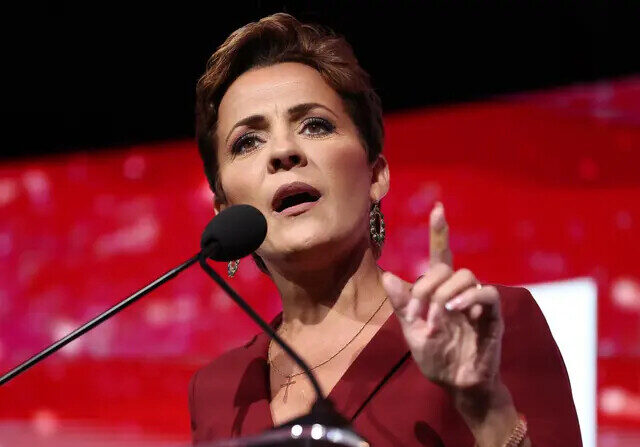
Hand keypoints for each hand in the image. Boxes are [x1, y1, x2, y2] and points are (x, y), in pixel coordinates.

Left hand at [381, 202, 503, 393]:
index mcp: (440, 291)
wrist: (457, 385)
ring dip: (444, 296)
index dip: (439, 233)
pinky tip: (455, 310)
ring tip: (436, 320)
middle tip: (416, 315)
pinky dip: (470, 298)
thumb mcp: (412, 331)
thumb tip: (387, 275)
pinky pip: (487, 294)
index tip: (437, 209)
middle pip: (446, 267)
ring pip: (466, 276)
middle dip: (426, 287)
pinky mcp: (493, 316)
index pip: (441, 256)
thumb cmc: (437, 357)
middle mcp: (460, 291)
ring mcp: (477, 302)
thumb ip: (403, 305)